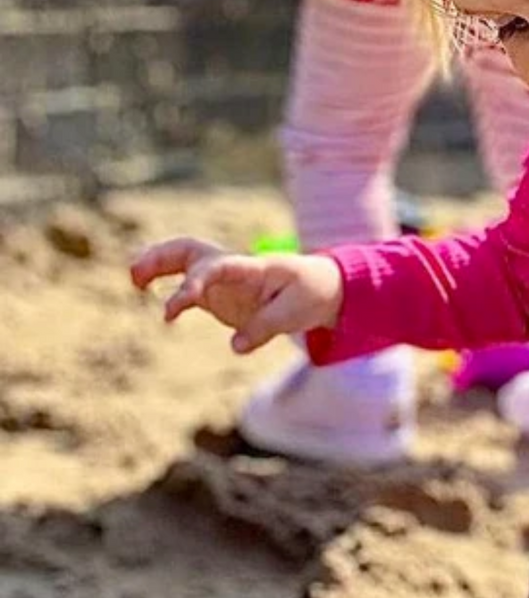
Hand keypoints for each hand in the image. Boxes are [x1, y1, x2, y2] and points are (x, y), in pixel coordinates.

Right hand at [130, 238, 342, 353]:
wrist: (324, 288)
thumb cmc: (312, 293)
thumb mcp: (296, 313)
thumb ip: (263, 328)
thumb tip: (234, 347)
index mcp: (252, 268)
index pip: (217, 266)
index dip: (195, 281)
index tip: (180, 303)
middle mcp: (232, 268)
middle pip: (190, 250)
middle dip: (161, 257)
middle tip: (136, 274)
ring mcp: (224, 280)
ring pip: (184, 263)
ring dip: (157, 266)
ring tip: (134, 281)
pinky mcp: (220, 295)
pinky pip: (189, 288)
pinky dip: (170, 292)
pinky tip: (162, 311)